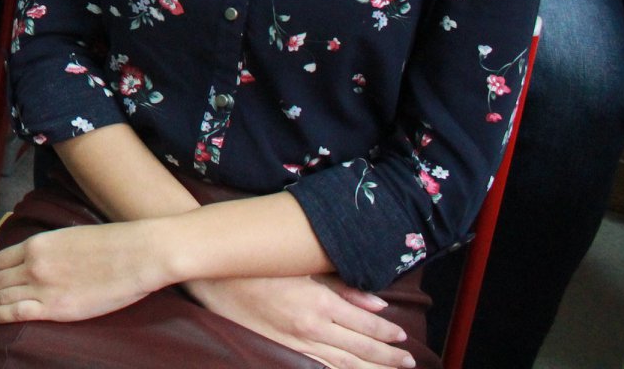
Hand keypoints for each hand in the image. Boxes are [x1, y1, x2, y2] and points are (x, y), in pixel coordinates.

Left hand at [0, 220, 168, 324]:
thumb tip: (40, 256)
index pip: (0, 259)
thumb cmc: (111, 244)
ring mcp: (42, 286)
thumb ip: (50, 248)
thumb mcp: (70, 237)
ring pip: (1, 295)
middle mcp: (33, 264)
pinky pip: (16, 312)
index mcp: (37, 244)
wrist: (134, 254)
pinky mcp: (55, 307)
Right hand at [185, 275, 416, 368]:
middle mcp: (311, 327)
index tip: (402, 337)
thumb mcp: (302, 268)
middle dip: (387, 358)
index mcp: (319, 303)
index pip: (365, 324)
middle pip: (359, 349)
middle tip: (409, 362)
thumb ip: (341, 287)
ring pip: (342, 363)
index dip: (386, 333)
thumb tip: (377, 303)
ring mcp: (296, 343)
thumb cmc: (258, 265)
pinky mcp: (282, 350)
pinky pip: (318, 367)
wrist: (215, 277)